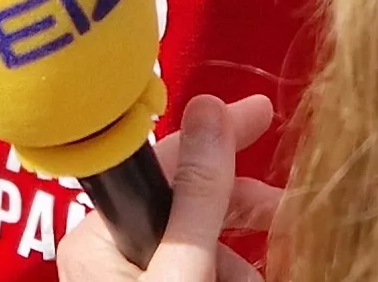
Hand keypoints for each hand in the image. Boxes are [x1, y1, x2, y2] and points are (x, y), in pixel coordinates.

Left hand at [57, 95, 280, 281]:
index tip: (259, 113)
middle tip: (280, 205)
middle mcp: (106, 253)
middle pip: (186, 204)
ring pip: (198, 244)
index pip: (163, 163)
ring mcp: (128, 279)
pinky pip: (194, 269)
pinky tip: (244, 280)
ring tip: (259, 275)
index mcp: (97, 235)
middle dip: (238, 209)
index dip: (216, 139)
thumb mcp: (182, 265)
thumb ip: (199, 197)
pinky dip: (222, 274)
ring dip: (236, 258)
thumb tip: (210, 112)